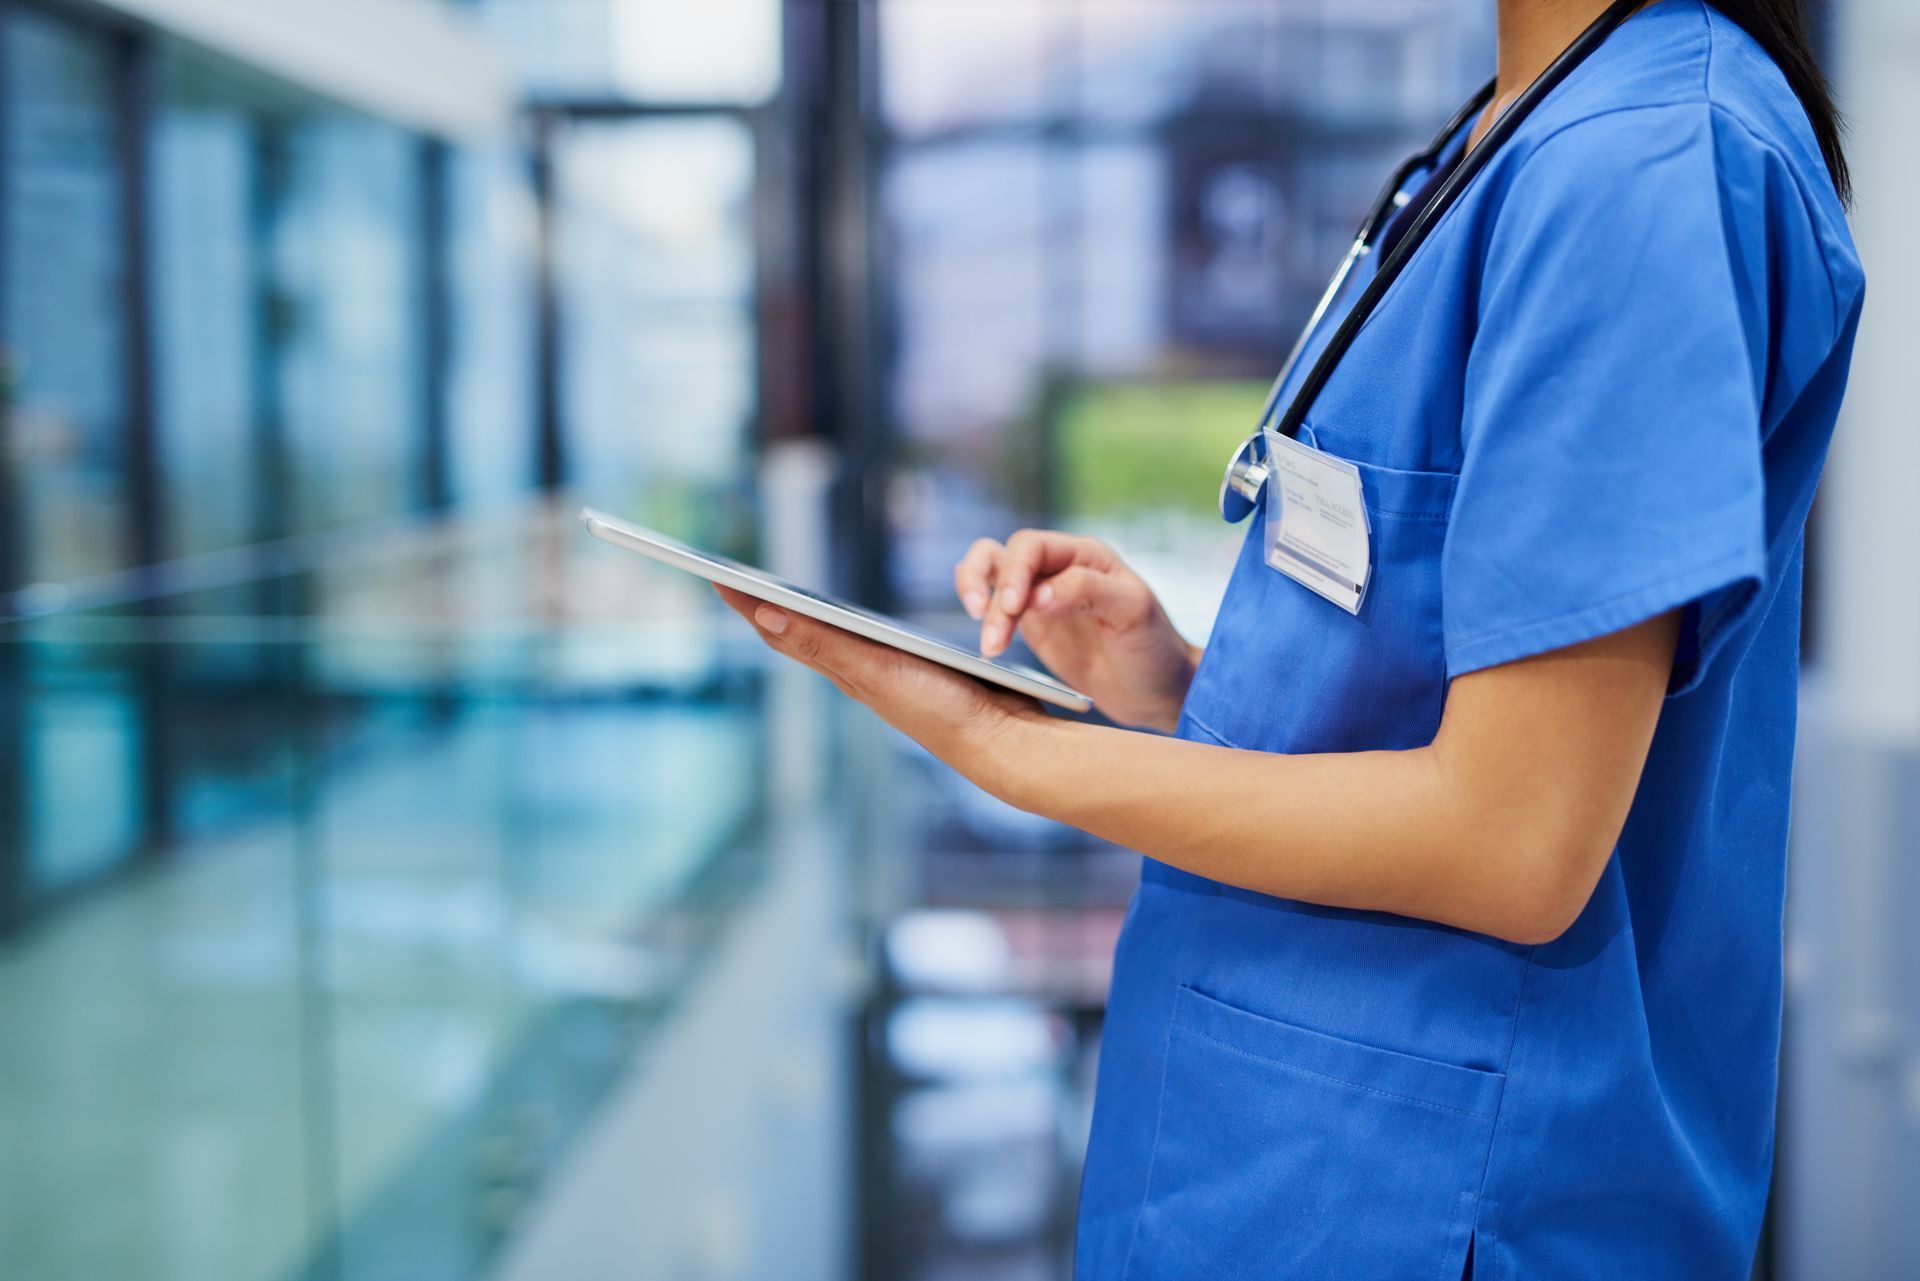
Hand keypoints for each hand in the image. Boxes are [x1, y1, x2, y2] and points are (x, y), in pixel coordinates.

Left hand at [713, 585, 1046, 786]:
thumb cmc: (941, 708)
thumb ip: (823, 643)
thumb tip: (764, 614)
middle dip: (766, 608)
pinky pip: (867, 645)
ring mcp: (885, 674)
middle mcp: (857, 672)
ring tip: (777, 602)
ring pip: (831, 640)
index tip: (715, 577)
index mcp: (842, 668)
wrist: (1001, 740)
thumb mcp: (877, 671)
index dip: (749, 604)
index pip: (783, 630)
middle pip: (800, 633)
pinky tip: (855, 628)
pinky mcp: (914, 672)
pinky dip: (847, 629)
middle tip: (735, 583)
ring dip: (802, 618)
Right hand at [955, 530, 1199, 732]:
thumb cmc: (1154, 647)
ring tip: (988, 645)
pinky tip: (986, 640)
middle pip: (1003, 559)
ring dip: (977, 600)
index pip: (1032, 546)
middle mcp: (1059, 567)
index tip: (1013, 609)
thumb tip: (1037, 594)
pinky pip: (994, 607)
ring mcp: (1042, 596)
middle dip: (990, 592)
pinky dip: (982, 615)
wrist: (1158, 691)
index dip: (1014, 573)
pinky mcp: (1032, 625)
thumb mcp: (1133, 612)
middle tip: (992, 633)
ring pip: (990, 575)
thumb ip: (1087, 590)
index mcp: (1085, 555)